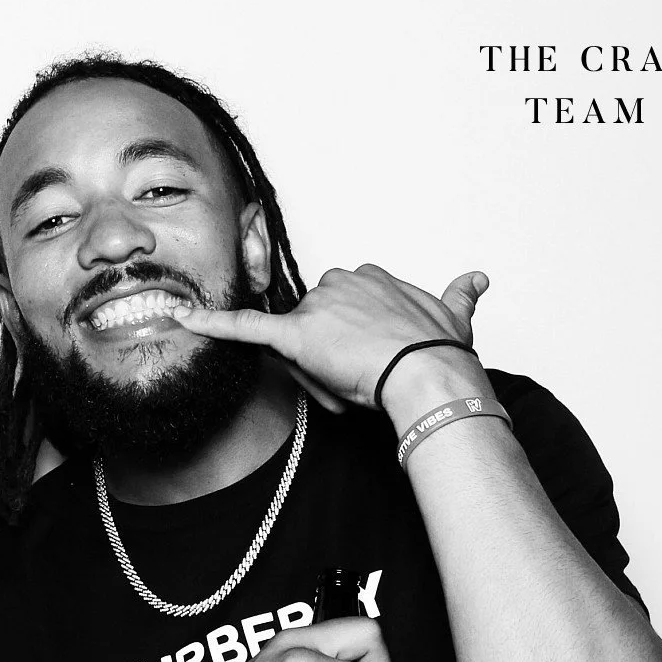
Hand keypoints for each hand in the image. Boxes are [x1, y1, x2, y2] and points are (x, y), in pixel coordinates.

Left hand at [176, 264, 487, 416]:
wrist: (431, 374)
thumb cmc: (442, 354)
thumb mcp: (455, 317)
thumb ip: (459, 296)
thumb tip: (478, 279)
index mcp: (370, 278)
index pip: (341, 310)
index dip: (351, 341)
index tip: (372, 357)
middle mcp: (340, 283)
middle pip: (313, 326)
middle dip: (329, 356)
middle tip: (363, 376)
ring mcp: (317, 307)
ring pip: (296, 343)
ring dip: (314, 369)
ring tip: (350, 383)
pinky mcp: (295, 335)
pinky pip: (245, 328)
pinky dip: (212, 323)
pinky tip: (183, 318)